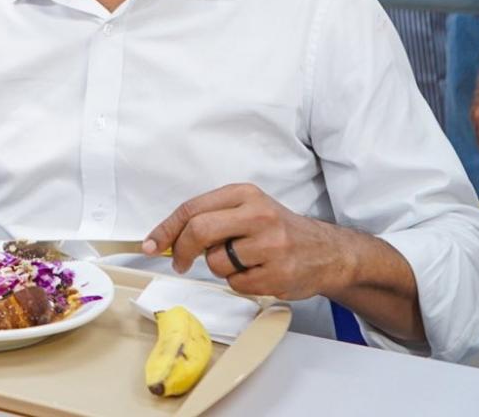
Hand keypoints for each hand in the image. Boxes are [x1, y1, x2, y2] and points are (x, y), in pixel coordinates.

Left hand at [142, 183, 351, 301]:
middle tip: (178, 262)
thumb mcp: (248, 209)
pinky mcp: (277, 274)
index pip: (192, 208)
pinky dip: (239, 282)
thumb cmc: (279, 230)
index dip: (166, 229)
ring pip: (216, 262)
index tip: (151, 244)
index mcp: (245, 194)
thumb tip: (165, 238)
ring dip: (219, 267)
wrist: (328, 252)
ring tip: (243, 260)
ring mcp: (270, 245)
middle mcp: (258, 215)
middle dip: (180, 250)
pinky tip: (259, 272)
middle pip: (199, 231)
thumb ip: (211, 217)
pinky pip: (235, 283)